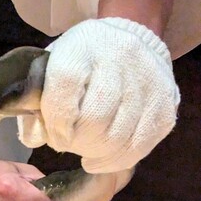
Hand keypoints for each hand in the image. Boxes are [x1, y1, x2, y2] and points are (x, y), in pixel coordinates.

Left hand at [18, 17, 179, 172]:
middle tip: (70, 144)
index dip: (57, 122)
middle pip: (95, 118)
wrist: (128, 40)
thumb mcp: (52, 69)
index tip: (55, 136)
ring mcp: (146, 80)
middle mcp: (119, 57)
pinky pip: (140, 145)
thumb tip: (36, 138)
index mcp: (82, 47)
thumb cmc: (81, 62)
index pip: (66, 87)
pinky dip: (117, 160)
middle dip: (77, 142)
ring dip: (96, 153)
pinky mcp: (164, 102)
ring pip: (118, 136)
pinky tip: (102, 159)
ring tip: (86, 151)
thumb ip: (36, 102)